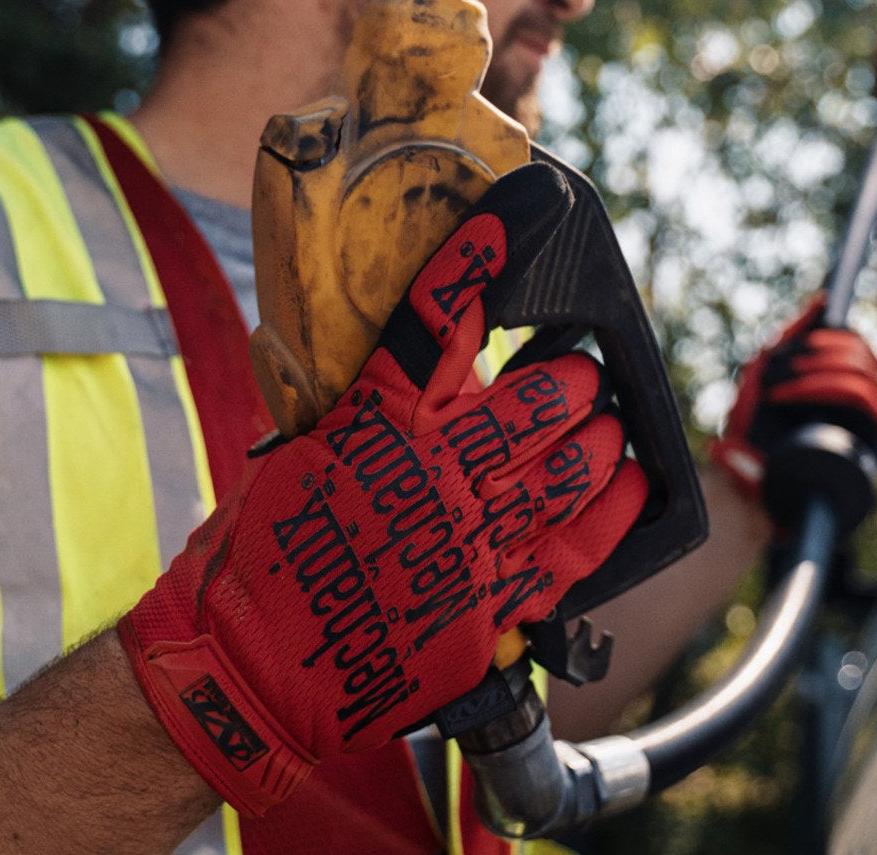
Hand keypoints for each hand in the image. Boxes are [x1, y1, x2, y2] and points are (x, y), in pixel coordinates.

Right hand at [119, 164, 646, 814]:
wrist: (248, 671)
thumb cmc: (261, 555)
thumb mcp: (297, 455)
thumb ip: (366, 409)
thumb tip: (427, 371)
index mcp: (374, 420)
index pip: (439, 314)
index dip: (487, 253)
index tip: (529, 206)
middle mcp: (430, 471)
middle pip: (533, 397)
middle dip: (572, 375)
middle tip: (581, 370)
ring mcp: (467, 540)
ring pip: (568, 466)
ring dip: (599, 432)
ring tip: (604, 419)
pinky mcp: (492, 606)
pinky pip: (579, 545)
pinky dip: (614, 504)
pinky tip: (628, 477)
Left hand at [710, 297, 876, 508]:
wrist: (741, 474)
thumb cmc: (751, 428)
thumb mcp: (764, 373)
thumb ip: (791, 337)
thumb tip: (822, 300)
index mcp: (839, 388)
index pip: (860, 350)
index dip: (839, 335)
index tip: (811, 331)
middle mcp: (859, 408)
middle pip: (867, 359)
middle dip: (823, 353)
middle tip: (787, 365)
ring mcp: (866, 429)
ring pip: (864, 378)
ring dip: (816, 373)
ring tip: (778, 387)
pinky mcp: (869, 449)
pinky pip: (868, 405)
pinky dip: (822, 389)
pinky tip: (784, 396)